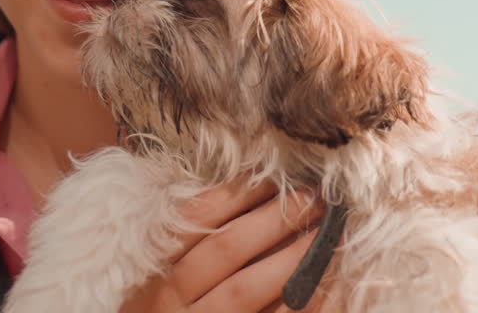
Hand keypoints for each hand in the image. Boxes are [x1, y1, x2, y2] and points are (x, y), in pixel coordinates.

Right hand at [119, 181, 336, 311]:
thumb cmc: (158, 311)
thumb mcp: (154, 277)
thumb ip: (185, 242)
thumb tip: (243, 195)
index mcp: (153, 271)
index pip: (196, 219)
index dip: (238, 194)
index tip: (273, 177)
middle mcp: (171, 301)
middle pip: (226, 248)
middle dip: (274, 218)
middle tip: (312, 197)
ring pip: (247, 288)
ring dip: (291, 257)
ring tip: (324, 233)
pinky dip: (298, 307)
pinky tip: (324, 288)